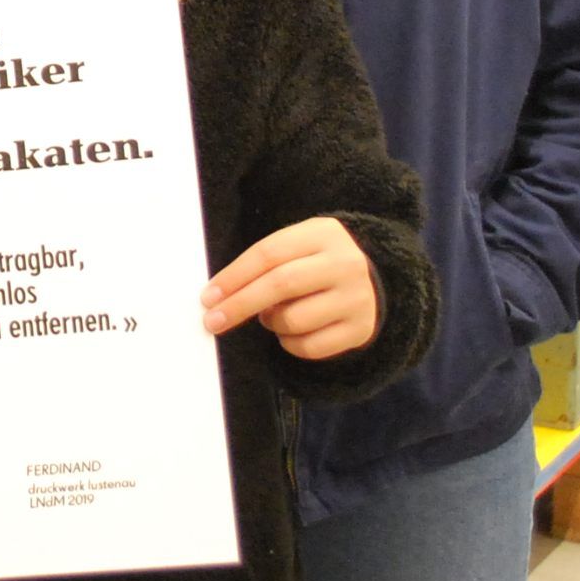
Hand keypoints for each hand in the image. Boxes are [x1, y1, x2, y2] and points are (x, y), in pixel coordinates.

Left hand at [202, 217, 379, 360]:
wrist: (371, 279)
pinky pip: (309, 347)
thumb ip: (263, 263)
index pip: (268, 254)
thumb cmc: (314, 262)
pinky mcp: (360, 329)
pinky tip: (291, 331)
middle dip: (240, 305)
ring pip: (293, 320)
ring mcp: (357, 298)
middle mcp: (345, 264)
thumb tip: (218, 295)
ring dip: (270, 322)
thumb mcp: (296, 246)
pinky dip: (289, 343)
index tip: (208, 297)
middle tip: (212, 321)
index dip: (234, 276)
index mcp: (323, 233)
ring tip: (272, 315)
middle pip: (280, 284)